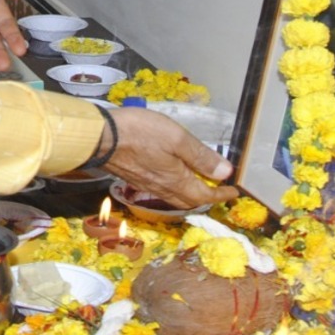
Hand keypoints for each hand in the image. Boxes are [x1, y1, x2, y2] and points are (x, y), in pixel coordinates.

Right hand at [95, 108, 236, 209]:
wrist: (100, 137)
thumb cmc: (140, 133)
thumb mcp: (177, 139)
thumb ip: (201, 156)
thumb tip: (225, 173)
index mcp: (176, 181)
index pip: (205, 195)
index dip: (221, 194)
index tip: (234, 191)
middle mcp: (162, 188)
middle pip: (190, 201)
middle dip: (207, 197)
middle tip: (218, 189)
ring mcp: (146, 185)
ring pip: (175, 197)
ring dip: (190, 194)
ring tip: (198, 184)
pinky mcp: (135, 178)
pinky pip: (161, 191)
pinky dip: (175, 188)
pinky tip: (172, 177)